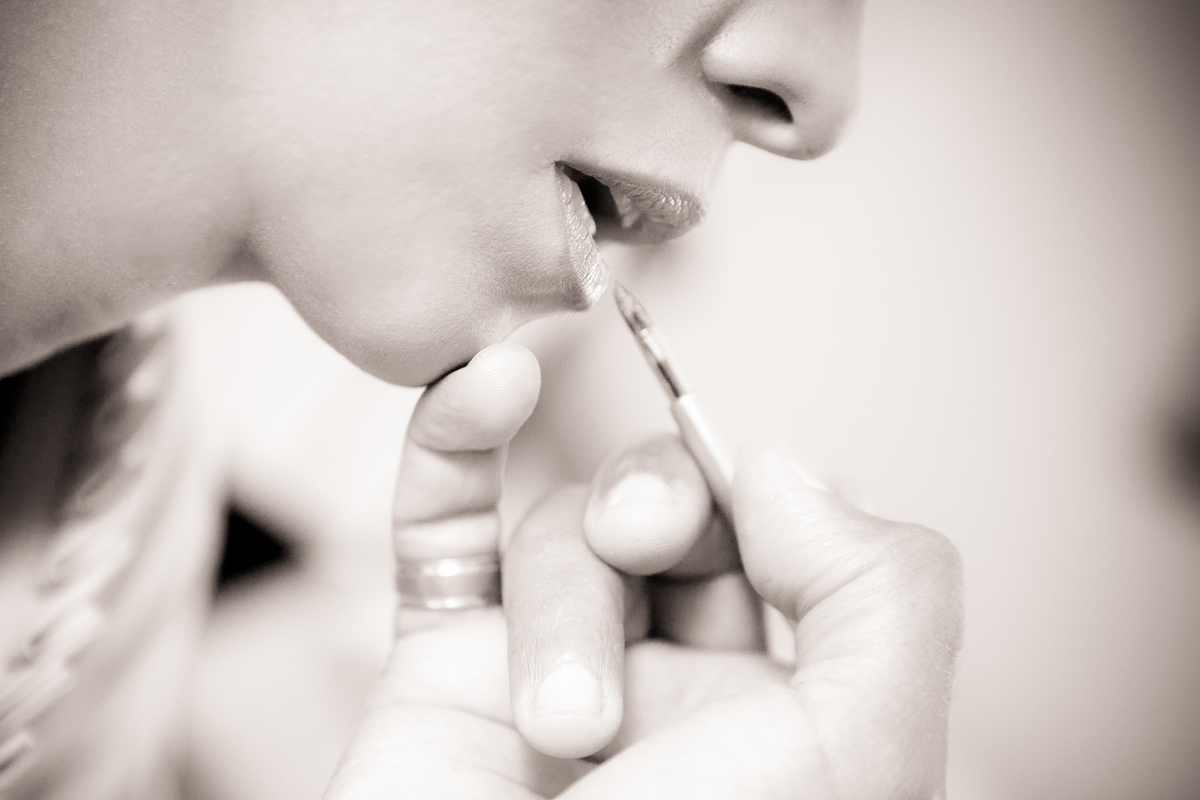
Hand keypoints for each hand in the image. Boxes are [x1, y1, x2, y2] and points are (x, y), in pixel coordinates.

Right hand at [324, 343, 962, 798]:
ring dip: (561, 593)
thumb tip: (786, 468)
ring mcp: (546, 672)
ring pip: (562, 534)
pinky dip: (453, 441)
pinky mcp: (437, 671)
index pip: (781, 543)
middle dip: (653, 509)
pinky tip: (486, 382)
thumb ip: (879, 592)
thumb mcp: (856, 753)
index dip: (762, 497)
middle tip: (637, 549)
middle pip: (669, 518)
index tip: (745, 502)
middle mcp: (670, 692)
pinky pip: (439, 526)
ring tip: (558, 718)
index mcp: (780, 715)